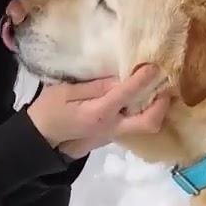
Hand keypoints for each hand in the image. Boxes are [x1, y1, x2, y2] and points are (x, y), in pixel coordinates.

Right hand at [26, 65, 168, 151]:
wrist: (40, 139)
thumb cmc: (48, 111)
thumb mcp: (64, 91)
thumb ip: (94, 86)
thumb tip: (118, 78)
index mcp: (98, 113)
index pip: (126, 95)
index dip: (143, 79)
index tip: (154, 66)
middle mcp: (112, 127)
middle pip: (149, 122)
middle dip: (162, 104)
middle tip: (165, 85)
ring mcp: (113, 134)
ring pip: (145, 126)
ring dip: (156, 109)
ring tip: (159, 88)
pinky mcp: (112, 135)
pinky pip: (135, 125)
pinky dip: (145, 112)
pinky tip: (143, 98)